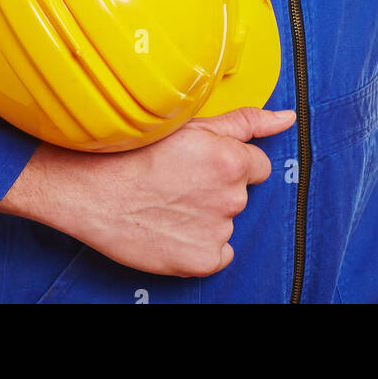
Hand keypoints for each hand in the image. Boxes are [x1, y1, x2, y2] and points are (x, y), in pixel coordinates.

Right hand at [0, 105, 295, 276]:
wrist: (91, 190)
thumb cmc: (136, 152)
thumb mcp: (192, 125)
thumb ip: (247, 121)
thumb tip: (286, 117)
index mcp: (231, 160)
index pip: (256, 164)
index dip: (229, 161)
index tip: (202, 163)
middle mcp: (230, 197)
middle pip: (241, 193)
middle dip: (219, 187)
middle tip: (179, 180)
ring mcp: (216, 232)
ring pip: (227, 221)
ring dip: (208, 214)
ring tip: (169, 201)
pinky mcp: (201, 261)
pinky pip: (217, 252)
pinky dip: (200, 244)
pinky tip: (172, 227)